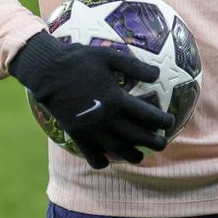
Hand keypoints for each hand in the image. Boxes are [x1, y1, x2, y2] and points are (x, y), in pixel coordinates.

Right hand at [10, 31, 173, 168]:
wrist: (48, 71)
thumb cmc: (80, 60)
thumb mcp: (110, 57)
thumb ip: (135, 67)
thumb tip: (157, 74)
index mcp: (116, 99)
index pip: (147, 116)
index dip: (162, 121)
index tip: (170, 122)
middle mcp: (106, 118)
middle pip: (136, 137)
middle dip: (153, 142)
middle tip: (163, 144)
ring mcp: (91, 129)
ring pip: (117, 150)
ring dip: (132, 155)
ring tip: (140, 157)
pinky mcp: (76, 134)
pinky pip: (92, 155)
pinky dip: (102, 161)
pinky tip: (109, 160)